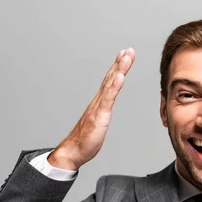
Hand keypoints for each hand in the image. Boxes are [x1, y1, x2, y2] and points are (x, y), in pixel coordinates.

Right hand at [48, 48, 135, 169]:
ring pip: (110, 84)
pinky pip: (108, 98)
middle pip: (110, 77)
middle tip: (129, 50)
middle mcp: (98, 101)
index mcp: (99, 103)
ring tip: (126, 56)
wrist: (73, 151)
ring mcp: (98, 107)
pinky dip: (114, 86)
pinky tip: (120, 76)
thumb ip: (102, 114)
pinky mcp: (99, 115)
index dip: (118, 67)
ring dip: (119, 69)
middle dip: (120, 63)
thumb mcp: (99, 124)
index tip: (125, 55)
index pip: (110, 81)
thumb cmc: (85, 140)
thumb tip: (106, 110)